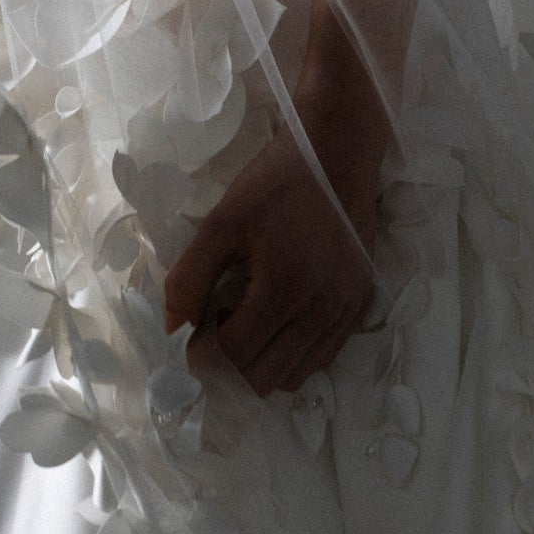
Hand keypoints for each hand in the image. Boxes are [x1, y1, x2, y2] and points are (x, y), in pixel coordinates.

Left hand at [161, 103, 382, 398]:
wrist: (337, 152)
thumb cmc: (275, 183)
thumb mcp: (222, 220)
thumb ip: (189, 277)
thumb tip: (173, 328)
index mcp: (285, 289)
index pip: (234, 358)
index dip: (201, 356)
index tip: (191, 336)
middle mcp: (322, 311)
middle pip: (263, 380)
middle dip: (229, 368)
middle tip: (215, 333)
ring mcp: (346, 313)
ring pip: (293, 378)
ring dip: (261, 365)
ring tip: (246, 323)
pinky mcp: (360, 306)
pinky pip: (321, 358)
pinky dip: (291, 355)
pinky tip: (276, 320)